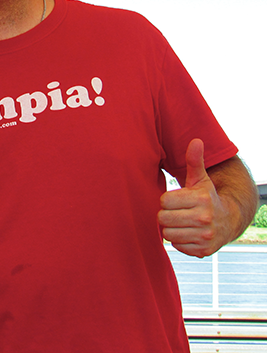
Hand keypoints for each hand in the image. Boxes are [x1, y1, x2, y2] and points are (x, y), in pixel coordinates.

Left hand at [158, 139, 231, 257]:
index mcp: (201, 199)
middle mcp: (204, 219)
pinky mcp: (203, 251)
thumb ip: (194, 161)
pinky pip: (176, 246)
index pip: (164, 201)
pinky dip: (179, 241)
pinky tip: (188, 233)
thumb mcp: (200, 179)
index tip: (177, 199)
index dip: (167, 200)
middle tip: (177, 212)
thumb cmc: (207, 197)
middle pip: (163, 218)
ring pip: (168, 234)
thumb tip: (196, 140)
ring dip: (171, 228)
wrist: (229, 220)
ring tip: (182, 222)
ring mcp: (204, 236)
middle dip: (167, 214)